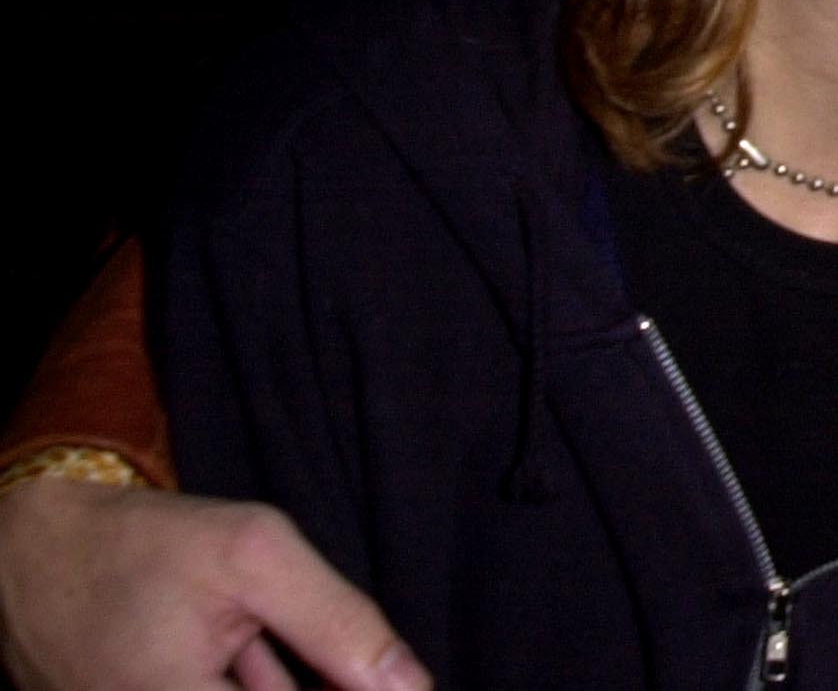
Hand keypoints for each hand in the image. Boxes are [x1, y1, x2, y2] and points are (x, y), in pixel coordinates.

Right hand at [0, 480, 426, 690]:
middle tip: (309, 643)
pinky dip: (253, 680)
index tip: (390, 681)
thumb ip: (338, 625)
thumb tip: (413, 688)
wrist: (28, 550)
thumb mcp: (254, 557)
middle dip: (322, 682)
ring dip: (288, 680)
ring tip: (263, 633)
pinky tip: (255, 649)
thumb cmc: (139, 547)